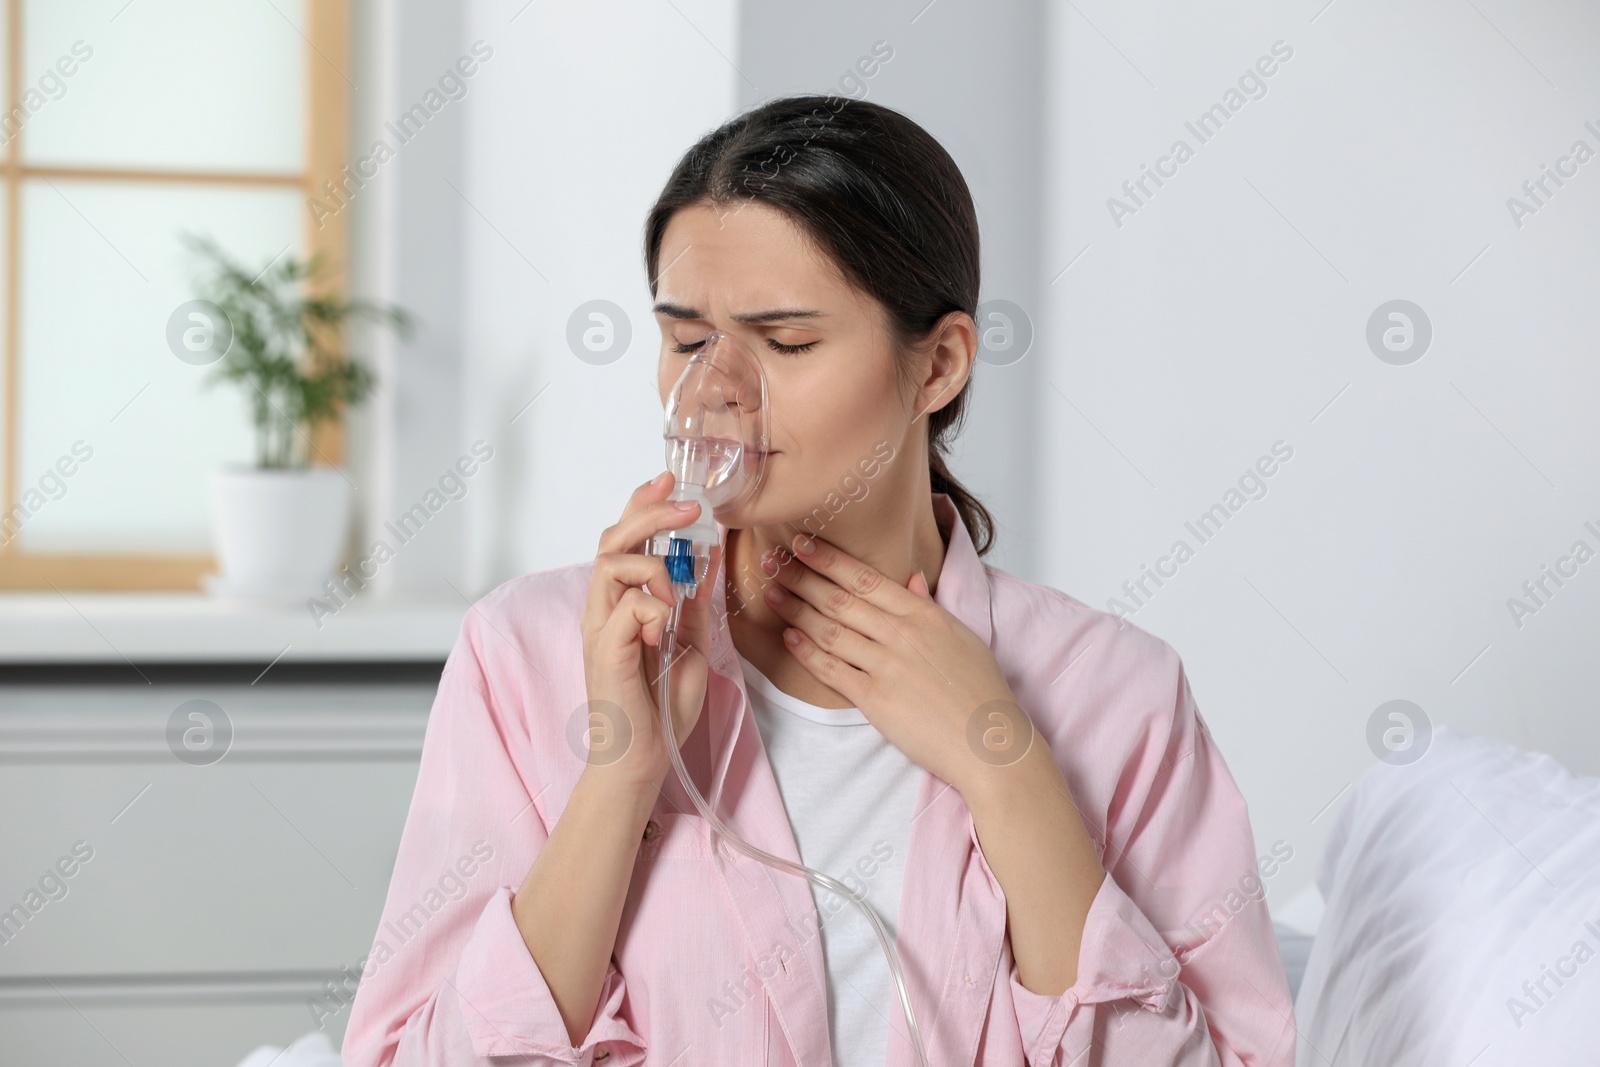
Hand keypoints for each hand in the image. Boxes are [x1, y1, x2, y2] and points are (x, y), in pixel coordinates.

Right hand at [580, 471, 722, 789]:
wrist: (643, 759)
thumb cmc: (661, 707)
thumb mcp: (690, 643)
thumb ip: (694, 602)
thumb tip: (708, 555)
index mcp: (622, 605)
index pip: (624, 540)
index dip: (642, 505)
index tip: (669, 481)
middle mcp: (604, 610)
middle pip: (613, 539)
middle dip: (650, 513)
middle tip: (687, 506)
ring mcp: (601, 630)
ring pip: (611, 564)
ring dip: (652, 565)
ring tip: (675, 592)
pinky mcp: (606, 652)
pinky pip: (626, 608)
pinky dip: (653, 609)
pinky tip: (663, 631)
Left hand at [760, 533, 1034, 796]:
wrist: (990, 742)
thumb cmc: (981, 691)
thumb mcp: (962, 637)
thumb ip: (929, 606)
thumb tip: (912, 578)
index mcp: (924, 615)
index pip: (867, 579)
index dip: (830, 560)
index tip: (804, 544)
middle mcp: (902, 635)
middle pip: (840, 599)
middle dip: (802, 577)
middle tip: (773, 562)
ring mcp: (887, 666)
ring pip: (830, 630)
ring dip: (796, 610)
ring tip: (772, 594)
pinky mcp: (875, 699)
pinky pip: (831, 670)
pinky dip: (807, 652)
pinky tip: (789, 638)